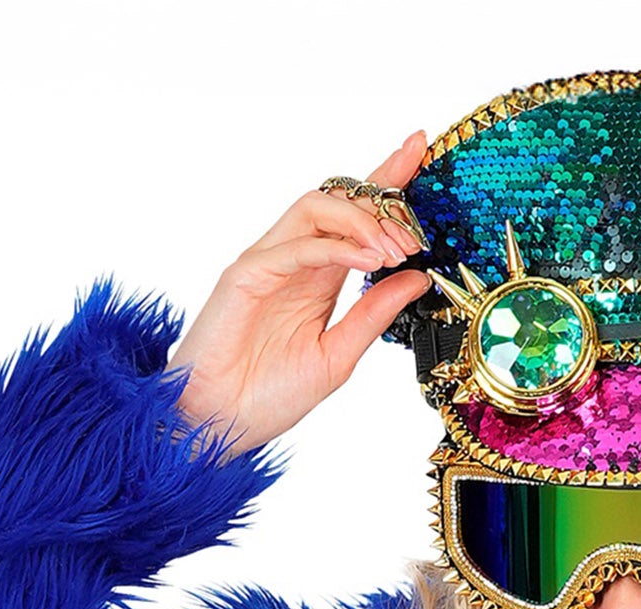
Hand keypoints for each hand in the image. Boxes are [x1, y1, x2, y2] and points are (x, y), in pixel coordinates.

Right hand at [167, 133, 430, 455]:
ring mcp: (267, 262)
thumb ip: (374, 314)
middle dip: (382, 196)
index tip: (420, 151)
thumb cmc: (267, 395)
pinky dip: (335, 247)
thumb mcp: (339, 355)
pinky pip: (296, 247)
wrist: (220, 424)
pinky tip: (366, 259)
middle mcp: (293, 260)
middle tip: (416, 229)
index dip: (386, 180)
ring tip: (395, 250)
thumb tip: (417, 278)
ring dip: (362, 221)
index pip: (355, 215)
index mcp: (316, 277)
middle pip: (337, 197)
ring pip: (315, 207)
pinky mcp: (246, 274)